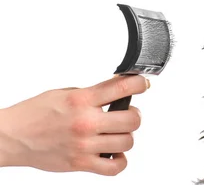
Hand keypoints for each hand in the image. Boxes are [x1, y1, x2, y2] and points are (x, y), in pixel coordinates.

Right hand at [0, 75, 148, 175]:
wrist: (12, 136)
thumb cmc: (36, 113)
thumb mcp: (66, 93)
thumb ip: (92, 94)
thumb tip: (117, 90)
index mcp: (82, 100)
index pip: (122, 87)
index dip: (140, 83)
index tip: (143, 84)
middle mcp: (85, 122)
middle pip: (132, 119)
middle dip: (135, 114)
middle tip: (127, 113)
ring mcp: (84, 145)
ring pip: (127, 142)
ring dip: (126, 136)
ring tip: (117, 133)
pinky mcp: (80, 163)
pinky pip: (114, 167)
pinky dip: (120, 161)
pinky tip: (114, 153)